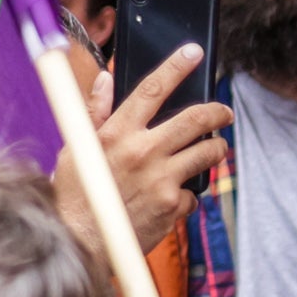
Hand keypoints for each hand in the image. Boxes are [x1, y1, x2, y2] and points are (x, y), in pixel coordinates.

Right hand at [90, 43, 229, 256]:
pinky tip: (169, 200)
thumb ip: (94, 113)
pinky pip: (192, 193)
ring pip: (209, 152)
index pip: (152, 89)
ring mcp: (161, 178)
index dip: (176, 66)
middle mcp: (142, 151)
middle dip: (219, 112)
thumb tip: (105, 80)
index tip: (193, 53)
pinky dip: (185, 195)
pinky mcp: (172, 205)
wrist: (76, 243)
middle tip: (224, 113)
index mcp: (116, 134)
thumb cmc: (72, 196)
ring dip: (215, 149)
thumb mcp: (75, 150)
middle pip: (197, 118)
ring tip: (212, 151)